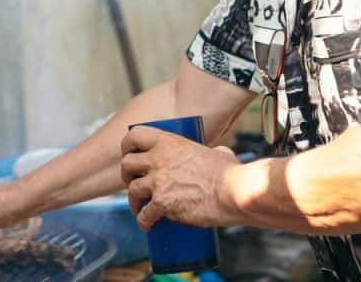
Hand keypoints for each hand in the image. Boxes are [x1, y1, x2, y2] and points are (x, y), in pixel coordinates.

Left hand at [120, 126, 239, 230]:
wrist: (234, 192)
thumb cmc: (231, 173)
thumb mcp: (219, 152)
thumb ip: (213, 151)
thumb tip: (219, 153)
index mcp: (169, 142)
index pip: (135, 135)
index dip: (127, 145)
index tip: (129, 154)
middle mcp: (159, 159)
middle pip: (126, 164)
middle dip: (127, 175)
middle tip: (134, 183)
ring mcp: (158, 181)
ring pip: (132, 190)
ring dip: (133, 201)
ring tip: (139, 208)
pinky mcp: (162, 203)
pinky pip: (144, 214)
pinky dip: (143, 222)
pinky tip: (148, 225)